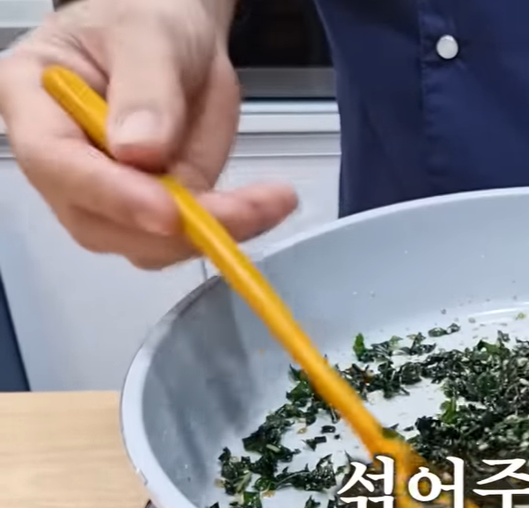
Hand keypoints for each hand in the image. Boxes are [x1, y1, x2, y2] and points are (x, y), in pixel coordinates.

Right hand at [0, 0, 296, 268]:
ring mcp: (108, 190)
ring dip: (210, 233)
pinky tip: (271, 203)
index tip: (168, 211)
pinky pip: (186, 233)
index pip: (55, 162)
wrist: (177, 29)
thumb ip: (145, 89)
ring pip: (145, 242)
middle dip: (172, 230)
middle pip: (98, 222)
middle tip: (244, 211)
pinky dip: (232, 226)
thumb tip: (140, 152)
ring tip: (272, 201)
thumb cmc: (145, 16)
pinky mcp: (155, 203)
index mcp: (34, 100)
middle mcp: (61, 159)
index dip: (110, 194)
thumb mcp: (148, 35)